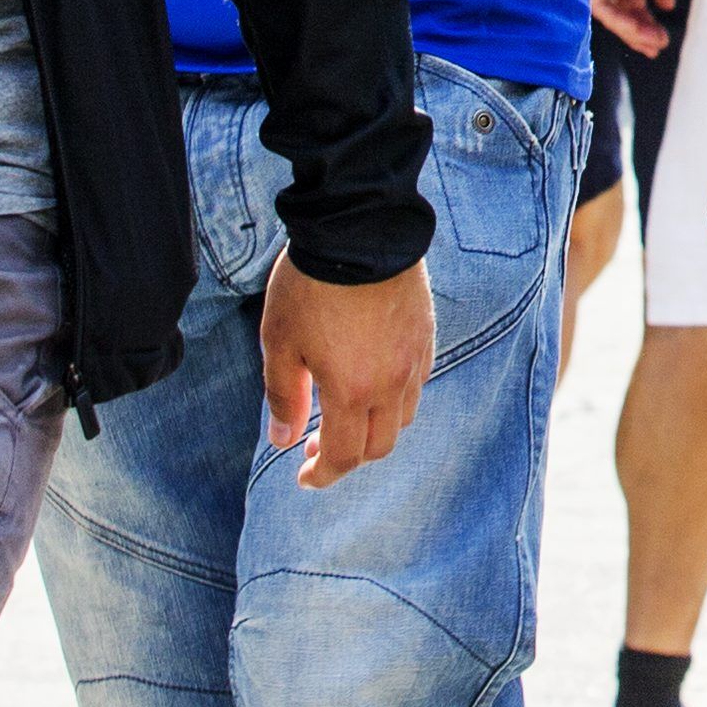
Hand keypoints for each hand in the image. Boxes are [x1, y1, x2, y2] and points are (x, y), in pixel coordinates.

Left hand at [259, 254, 430, 486]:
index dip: (321, 475)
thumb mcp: (280, 342)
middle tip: (316, 447)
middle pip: (379, 446)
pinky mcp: (426, 335)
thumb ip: (283, 396)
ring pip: (403, 417)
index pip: (343, 456)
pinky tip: (372, 379)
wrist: (359, 229)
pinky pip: (416, 383)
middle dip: (348, 457)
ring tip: (346, 413)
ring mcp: (414, 359)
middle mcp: (391, 383)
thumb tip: (284, 439)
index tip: (303, 477)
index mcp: (351, 391)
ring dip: (374, 428)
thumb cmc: (311, 285)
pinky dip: (394, 397)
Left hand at [592, 0, 677, 54]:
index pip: (638, 13)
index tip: (662, 42)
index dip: (649, 29)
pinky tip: (634, 29)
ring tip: (649, 43)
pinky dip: (617, 20)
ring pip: (613, 18)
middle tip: (655, 49)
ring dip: (631, 33)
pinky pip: (602, 8)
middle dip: (640, 37)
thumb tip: (668, 7)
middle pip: (625, 20)